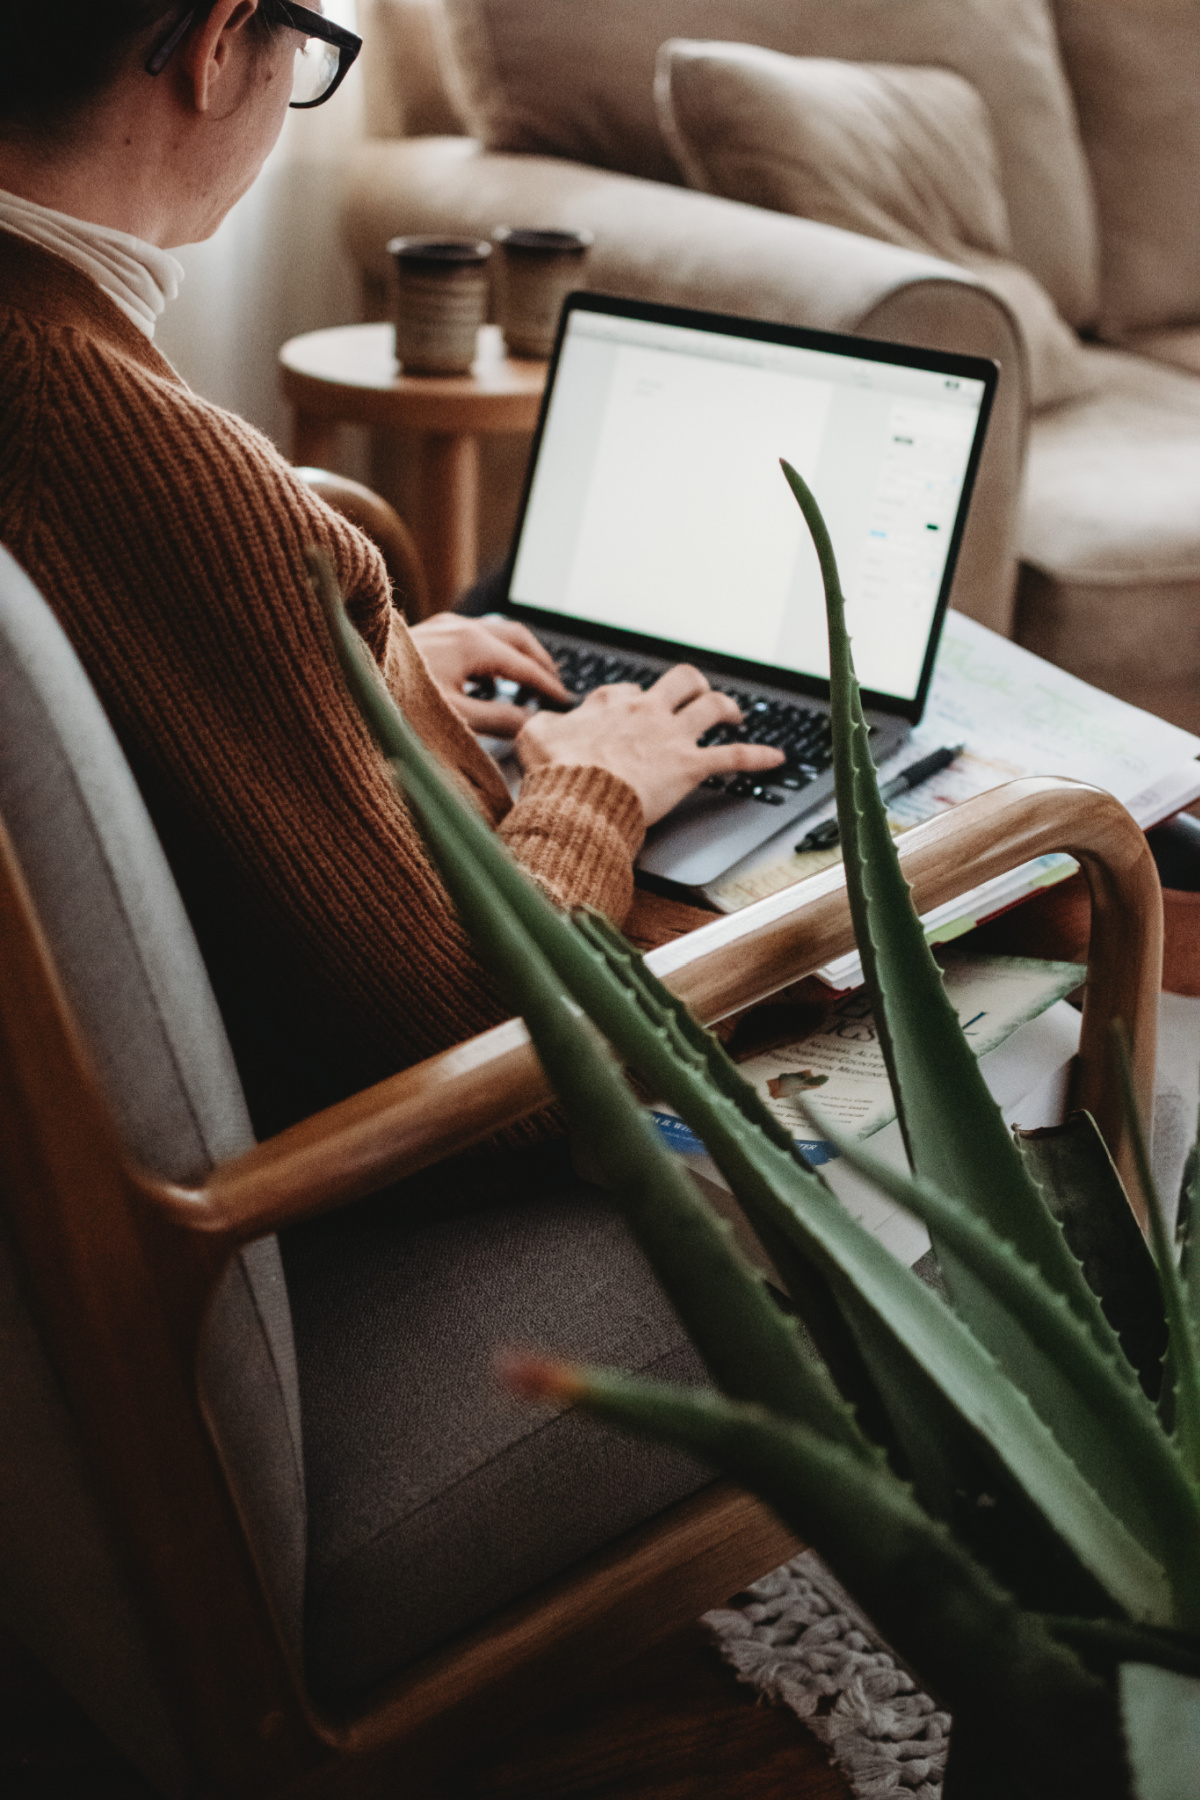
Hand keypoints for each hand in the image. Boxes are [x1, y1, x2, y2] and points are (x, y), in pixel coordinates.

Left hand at [409, 613, 570, 735]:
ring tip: (526, 682)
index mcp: (473, 644)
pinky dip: (492, 652)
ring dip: (516, 654)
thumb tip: (531, 723)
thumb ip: (499, 720)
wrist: (350, 681)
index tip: (566, 703)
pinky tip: (483, 679)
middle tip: (555, 686)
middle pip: (517, 637)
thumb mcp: (456, 718)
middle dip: (540, 660)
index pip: (526, 665)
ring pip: (495, 631)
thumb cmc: (398, 701)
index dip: (549, 686)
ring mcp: (443, 625)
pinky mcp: (428, 631)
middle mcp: (460, 627)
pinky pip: (472, 634)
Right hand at [516, 665, 784, 825]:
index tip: (627, 714)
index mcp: (610, 702)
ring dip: (728, 708)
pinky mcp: (690, 765)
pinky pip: (734, 757)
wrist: (578, 794)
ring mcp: (671, 736)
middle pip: (681, 681)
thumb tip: (542, 726)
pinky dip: (758, 756)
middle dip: (692, 685)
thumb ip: (543, 726)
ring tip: (735, 714)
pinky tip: (777, 758)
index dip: (629, 701)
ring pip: (712, 707)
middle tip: (697, 695)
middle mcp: (646, 710)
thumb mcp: (535, 737)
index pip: (625, 691)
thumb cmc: (555, 770)